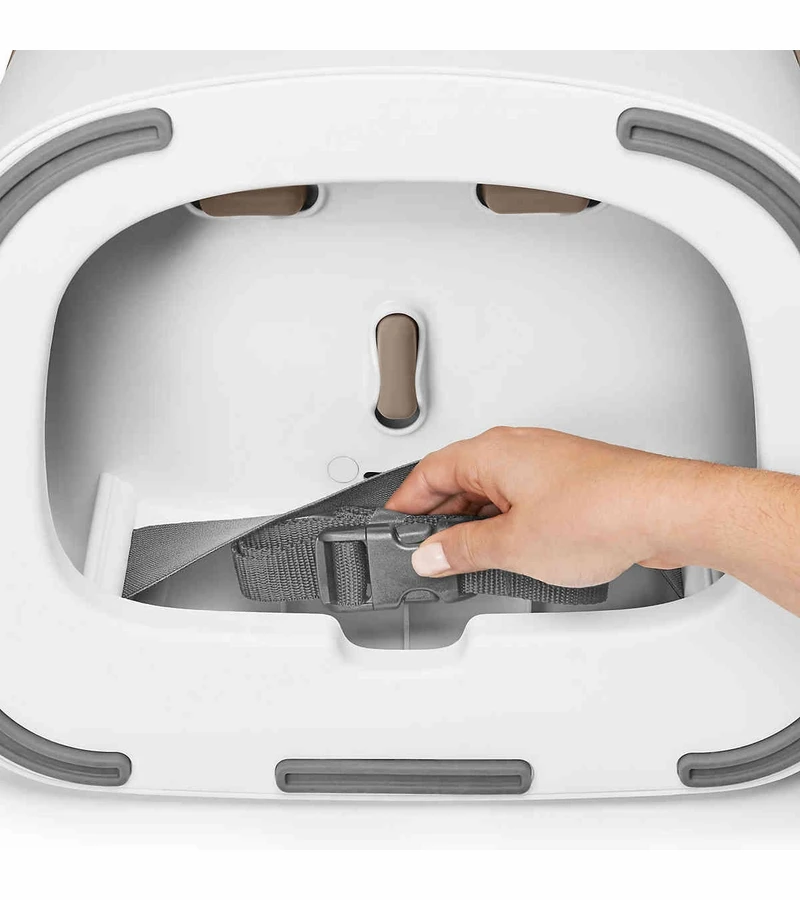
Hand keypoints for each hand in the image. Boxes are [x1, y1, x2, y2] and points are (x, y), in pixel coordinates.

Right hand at [385, 427, 706, 586]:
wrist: (665, 509)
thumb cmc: (602, 511)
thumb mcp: (513, 544)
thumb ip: (463, 551)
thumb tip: (433, 555)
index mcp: (491, 452)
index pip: (427, 473)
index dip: (405, 505)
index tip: (394, 529)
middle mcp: (516, 448)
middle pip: (458, 479)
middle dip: (440, 518)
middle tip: (430, 554)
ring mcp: (545, 463)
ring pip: (491, 489)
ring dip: (475, 522)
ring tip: (471, 560)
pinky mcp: (569, 480)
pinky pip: (521, 497)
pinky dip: (506, 521)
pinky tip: (512, 550)